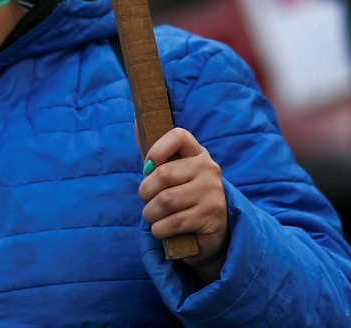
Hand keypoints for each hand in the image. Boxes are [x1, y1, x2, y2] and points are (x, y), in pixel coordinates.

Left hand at [140, 127, 230, 280]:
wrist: (214, 231)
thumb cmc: (185, 196)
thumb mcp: (174, 173)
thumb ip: (155, 152)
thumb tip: (136, 119)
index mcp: (199, 154)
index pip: (178, 136)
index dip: (156, 148)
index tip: (147, 166)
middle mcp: (209, 170)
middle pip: (163, 174)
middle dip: (145, 191)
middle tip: (146, 200)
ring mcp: (212, 193)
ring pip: (165, 201)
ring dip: (150, 213)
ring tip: (152, 216)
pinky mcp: (211, 217)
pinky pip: (173, 222)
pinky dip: (159, 229)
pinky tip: (161, 229)